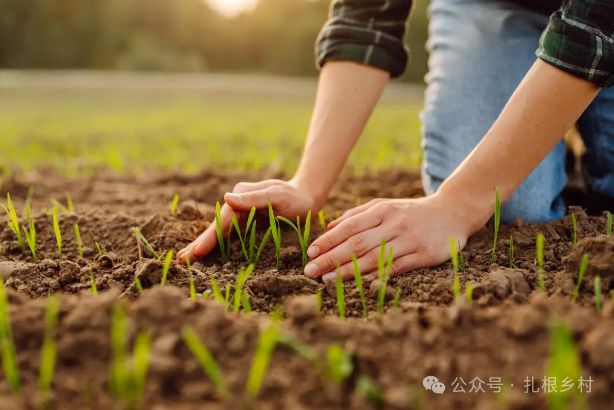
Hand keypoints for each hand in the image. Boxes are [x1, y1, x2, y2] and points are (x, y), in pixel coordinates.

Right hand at [177, 179, 316, 262]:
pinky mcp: (244, 222)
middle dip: (198, 244)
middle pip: (215, 227)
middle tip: (181, 260)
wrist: (305, 196)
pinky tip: (204, 252)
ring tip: (185, 258)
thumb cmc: (294, 197)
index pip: (222, 222)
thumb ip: (253, 199)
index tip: (196, 252)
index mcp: (240, 196)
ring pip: (218, 232)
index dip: (209, 238)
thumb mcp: (277, 196)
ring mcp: (238, 213)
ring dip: (201, 245)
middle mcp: (235, 204)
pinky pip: (226, 234)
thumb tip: (226, 199)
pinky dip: (214, 243)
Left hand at [303, 194, 474, 281]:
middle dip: (330, 258)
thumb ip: (357, 215)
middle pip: (356, 244)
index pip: (349, 227)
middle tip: (310, 270)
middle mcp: (394, 224)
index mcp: (382, 210)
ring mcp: (409, 240)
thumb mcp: (385, 206)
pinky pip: (395, 268)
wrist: (453, 212)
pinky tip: (359, 284)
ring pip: (373, 258)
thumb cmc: (411, 211)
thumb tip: (329, 228)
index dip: (328, 241)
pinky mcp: (423, 255)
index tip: (311, 253)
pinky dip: (376, 276)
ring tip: (327, 280)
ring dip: (347, 271)